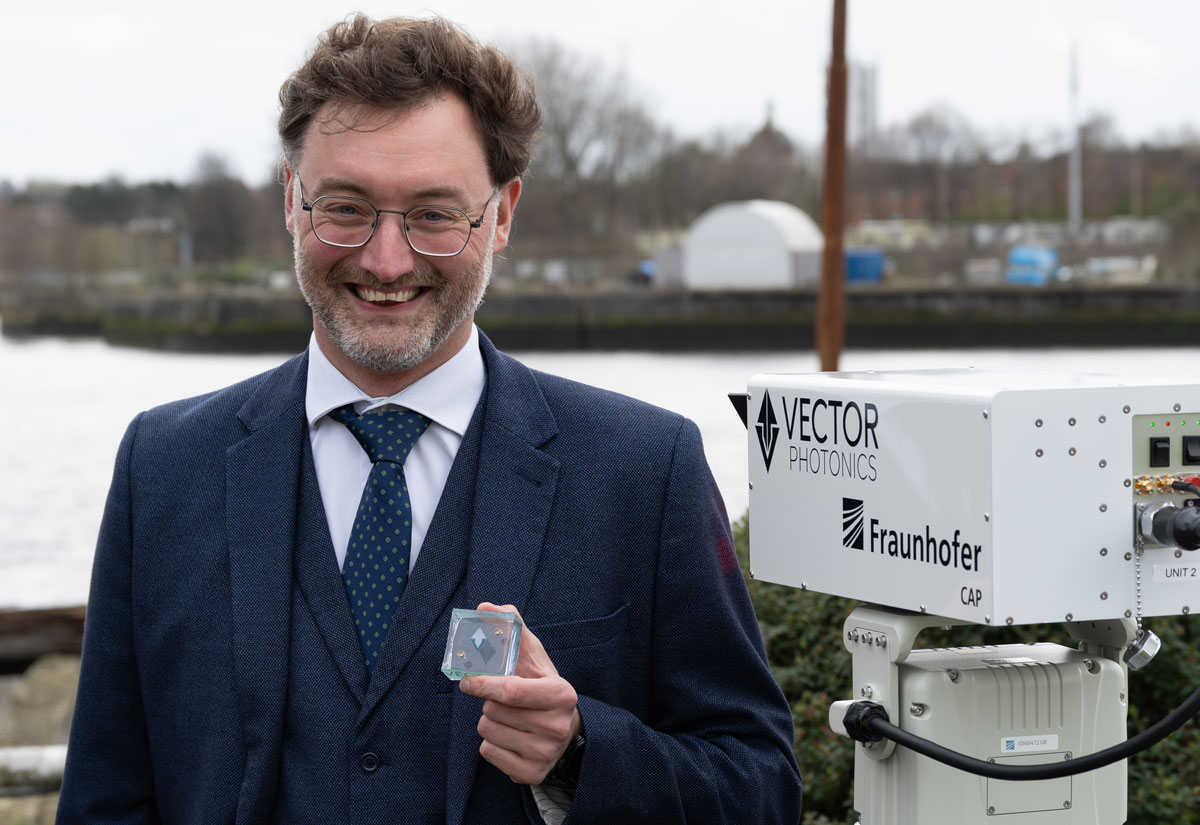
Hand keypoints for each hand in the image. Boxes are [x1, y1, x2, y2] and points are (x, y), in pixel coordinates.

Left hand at [459, 602, 582, 784]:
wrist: (565, 732)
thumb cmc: (541, 686)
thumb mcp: (533, 657)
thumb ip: (510, 628)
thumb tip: (483, 607)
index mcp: (561, 694)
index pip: (512, 691)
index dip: (484, 684)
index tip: (466, 680)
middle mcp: (557, 726)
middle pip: (495, 712)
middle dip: (491, 703)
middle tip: (505, 701)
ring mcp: (545, 753)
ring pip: (488, 732)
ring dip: (490, 722)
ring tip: (510, 718)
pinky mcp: (531, 774)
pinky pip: (488, 753)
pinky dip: (491, 744)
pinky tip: (510, 737)